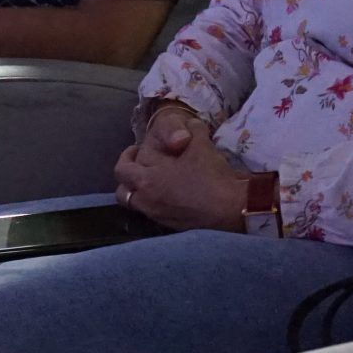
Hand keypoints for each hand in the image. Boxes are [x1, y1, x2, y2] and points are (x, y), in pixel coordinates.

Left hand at [114, 110, 244, 230]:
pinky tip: (171, 196)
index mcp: (147, 179)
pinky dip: (156, 204)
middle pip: (122, 193)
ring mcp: (158, 216)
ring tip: (154, 183)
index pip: (122, 169)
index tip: (136, 150)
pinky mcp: (171, 227)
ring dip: (139, 194)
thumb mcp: (201, 143)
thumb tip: (189, 126)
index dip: (127, 156)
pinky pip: (154, 215)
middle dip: (128, 178)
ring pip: (136, 206)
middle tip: (140, 168)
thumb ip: (191, 129)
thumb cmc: (210, 174)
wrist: (229, 208)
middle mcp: (146, 200)